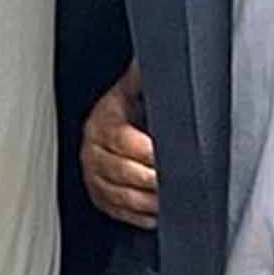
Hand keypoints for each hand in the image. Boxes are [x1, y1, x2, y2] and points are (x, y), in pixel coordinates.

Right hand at [79, 69, 158, 230]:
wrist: (103, 127)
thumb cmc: (124, 110)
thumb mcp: (131, 90)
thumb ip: (141, 78)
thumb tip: (154, 58)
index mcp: (103, 123)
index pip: (125, 142)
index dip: (150, 152)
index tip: (173, 156)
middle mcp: (93, 152)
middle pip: (123, 173)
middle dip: (154, 180)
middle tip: (180, 182)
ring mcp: (94, 177)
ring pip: (122, 197)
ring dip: (150, 201)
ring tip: (173, 199)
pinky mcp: (99, 197)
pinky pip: (120, 212)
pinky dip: (141, 216)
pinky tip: (158, 212)